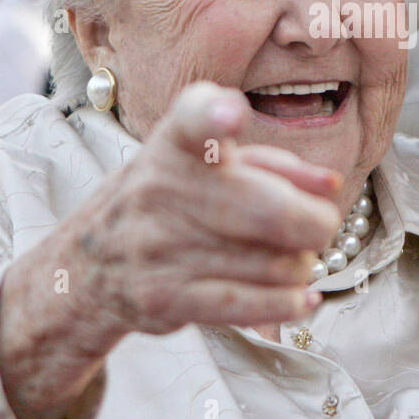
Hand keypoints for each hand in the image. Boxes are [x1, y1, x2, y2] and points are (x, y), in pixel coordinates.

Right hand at [0, 81, 342, 418]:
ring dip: (301, 266)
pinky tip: (303, 298)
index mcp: (176, 142)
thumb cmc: (172, 200)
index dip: (215, 115)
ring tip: (297, 260)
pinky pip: (245, 304)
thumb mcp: (212, 165)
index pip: (192, 119)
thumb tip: (330, 186)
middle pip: (272, 212)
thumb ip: (276, 166)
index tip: (230, 114)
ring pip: (271, 263)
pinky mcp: (163, 297)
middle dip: (316, 225)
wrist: (89, 263)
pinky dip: (286, 303)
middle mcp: (162, 188)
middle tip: (320, 227)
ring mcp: (159, 246)